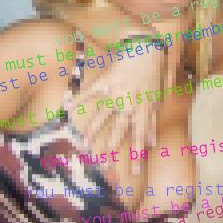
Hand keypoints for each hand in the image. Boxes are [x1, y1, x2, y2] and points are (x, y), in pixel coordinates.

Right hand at [76, 47, 167, 173]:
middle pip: (118, 131)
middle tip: (103, 166)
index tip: (134, 173)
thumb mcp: (157, 98)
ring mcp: (116, 93)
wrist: (146, 48)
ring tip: (83, 146)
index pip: (139, 137)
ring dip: (92, 132)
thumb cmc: (153, 74)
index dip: (138, 155)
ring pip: (102, 116)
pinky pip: (90, 92)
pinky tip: (66, 107)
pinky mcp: (106, 81)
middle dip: (110, 149)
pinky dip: (77, 99)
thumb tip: (151, 142)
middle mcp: (129, 104)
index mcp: (142, 108)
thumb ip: (152, 121)